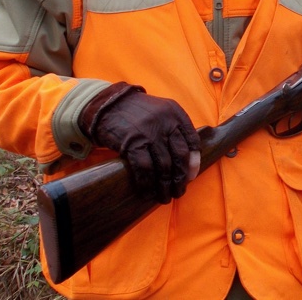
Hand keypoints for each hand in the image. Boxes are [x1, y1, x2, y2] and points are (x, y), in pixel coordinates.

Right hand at [79, 83, 200, 203]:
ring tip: (164, 197)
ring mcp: (149, 132)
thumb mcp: (160, 112)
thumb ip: (174, 129)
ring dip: (165, 186)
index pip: (192, 140)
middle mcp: (165, 121)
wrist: (107, 105)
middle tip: (178, 191)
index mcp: (175, 112)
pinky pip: (144, 169)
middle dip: (180, 178)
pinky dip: (147, 185)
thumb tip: (187, 161)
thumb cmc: (137, 112)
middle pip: (179, 156)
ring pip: (164, 166)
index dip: (194, 162)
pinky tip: (147, 193)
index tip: (191, 176)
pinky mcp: (132, 143)